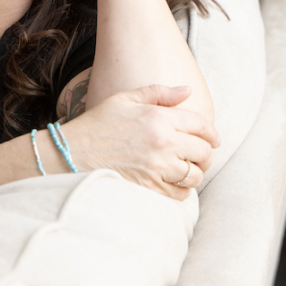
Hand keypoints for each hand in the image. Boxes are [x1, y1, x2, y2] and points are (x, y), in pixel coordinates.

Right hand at [61, 84, 219, 199]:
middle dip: (205, 154)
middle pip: (203, 152)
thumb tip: (187, 90)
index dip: (212, 133)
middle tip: (199, 156)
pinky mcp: (150, 189)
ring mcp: (157, 168)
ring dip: (194, 173)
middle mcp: (162, 143)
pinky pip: (180, 194)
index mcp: (158, 118)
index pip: (201, 125)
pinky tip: (172, 183)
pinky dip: (181, 191)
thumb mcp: (124, 99)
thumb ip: (159, 93)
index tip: (213, 140)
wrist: (72, 154)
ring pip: (195, 175)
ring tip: (185, 170)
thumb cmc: (97, 124)